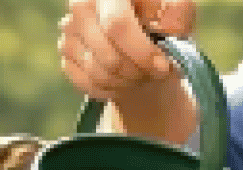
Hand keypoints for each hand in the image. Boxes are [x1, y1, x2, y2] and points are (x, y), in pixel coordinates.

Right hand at [58, 0, 195, 99]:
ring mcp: (69, 32)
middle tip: (155, 74)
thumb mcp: (176, 10)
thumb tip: (167, 30)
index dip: (141, 52)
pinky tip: (125, 82)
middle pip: (107, 56)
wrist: (140, 34)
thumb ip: (176, 13)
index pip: (117, 25)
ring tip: (142, 76)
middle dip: (135, 72)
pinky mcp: (65, 56)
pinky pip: (87, 83)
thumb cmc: (162, 19)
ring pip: (97, 73)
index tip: (161, 66)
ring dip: (125, 83)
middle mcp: (81, 6)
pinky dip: (110, 89)